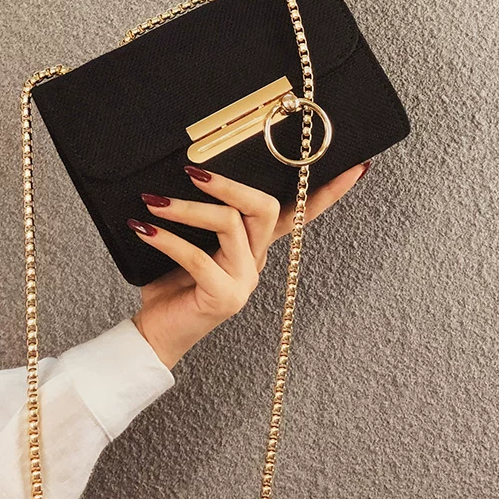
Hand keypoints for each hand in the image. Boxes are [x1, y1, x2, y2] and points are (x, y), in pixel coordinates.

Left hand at [129, 161, 370, 368]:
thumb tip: (190, 168)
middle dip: (228, 184)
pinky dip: (168, 239)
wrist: (157, 333)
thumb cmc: (172, 283)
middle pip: (264, 208)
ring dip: (187, 209)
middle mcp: (256, 261)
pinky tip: (144, 228)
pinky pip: (199, 257)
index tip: (354, 165)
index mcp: (255, 246)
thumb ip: (202, 215)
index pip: (298, 214)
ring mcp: (244, 281)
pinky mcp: (223, 296)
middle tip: (192, 172)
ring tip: (153, 202)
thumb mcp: (192, 241)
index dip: (327, 192)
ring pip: (229, 225)